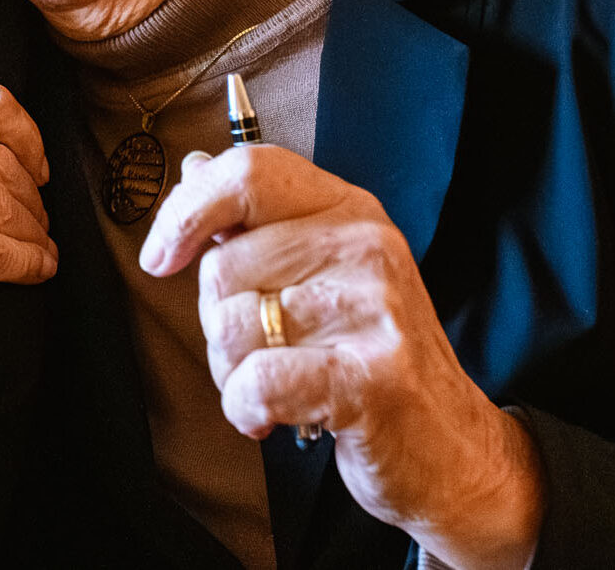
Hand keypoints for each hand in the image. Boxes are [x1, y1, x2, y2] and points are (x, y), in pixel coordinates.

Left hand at [141, 146, 543, 569]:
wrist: (454, 449)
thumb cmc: (368, 357)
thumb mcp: (319, 272)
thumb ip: (256, 221)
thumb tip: (194, 166)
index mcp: (347, 209)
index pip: (247, 171)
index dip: (187, 209)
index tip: (160, 256)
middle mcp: (364, 246)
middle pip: (223, 266)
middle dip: (216, 323)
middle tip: (259, 351)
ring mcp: (373, 309)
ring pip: (231, 326)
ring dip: (231, 372)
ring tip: (274, 384)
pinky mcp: (372, 378)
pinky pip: (257, 380)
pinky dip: (246, 407)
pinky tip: (271, 417)